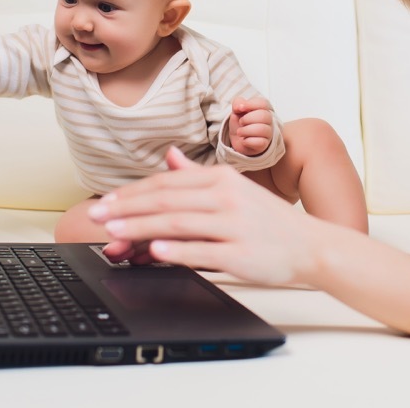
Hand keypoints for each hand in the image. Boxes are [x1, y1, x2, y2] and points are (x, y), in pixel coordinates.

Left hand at [90, 147, 318, 284]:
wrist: (312, 245)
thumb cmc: (270, 221)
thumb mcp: (235, 189)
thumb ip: (198, 175)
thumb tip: (168, 155)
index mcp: (222, 179)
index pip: (167, 183)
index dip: (132, 192)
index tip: (106, 202)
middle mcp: (227, 197)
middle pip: (166, 200)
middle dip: (126, 209)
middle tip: (97, 216)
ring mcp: (234, 224)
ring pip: (177, 223)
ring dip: (141, 227)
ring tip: (113, 234)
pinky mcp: (241, 253)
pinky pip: (202, 250)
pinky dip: (176, 251)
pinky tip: (154, 252)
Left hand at [227, 97, 272, 155]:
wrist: (238, 140)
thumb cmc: (240, 124)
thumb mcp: (236, 111)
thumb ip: (238, 103)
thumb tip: (240, 106)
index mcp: (263, 109)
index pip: (263, 103)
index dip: (251, 104)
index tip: (240, 108)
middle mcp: (268, 121)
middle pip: (264, 116)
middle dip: (247, 119)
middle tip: (241, 122)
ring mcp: (268, 133)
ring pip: (262, 129)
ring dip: (245, 130)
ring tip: (240, 132)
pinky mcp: (264, 144)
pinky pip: (259, 142)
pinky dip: (247, 141)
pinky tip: (244, 140)